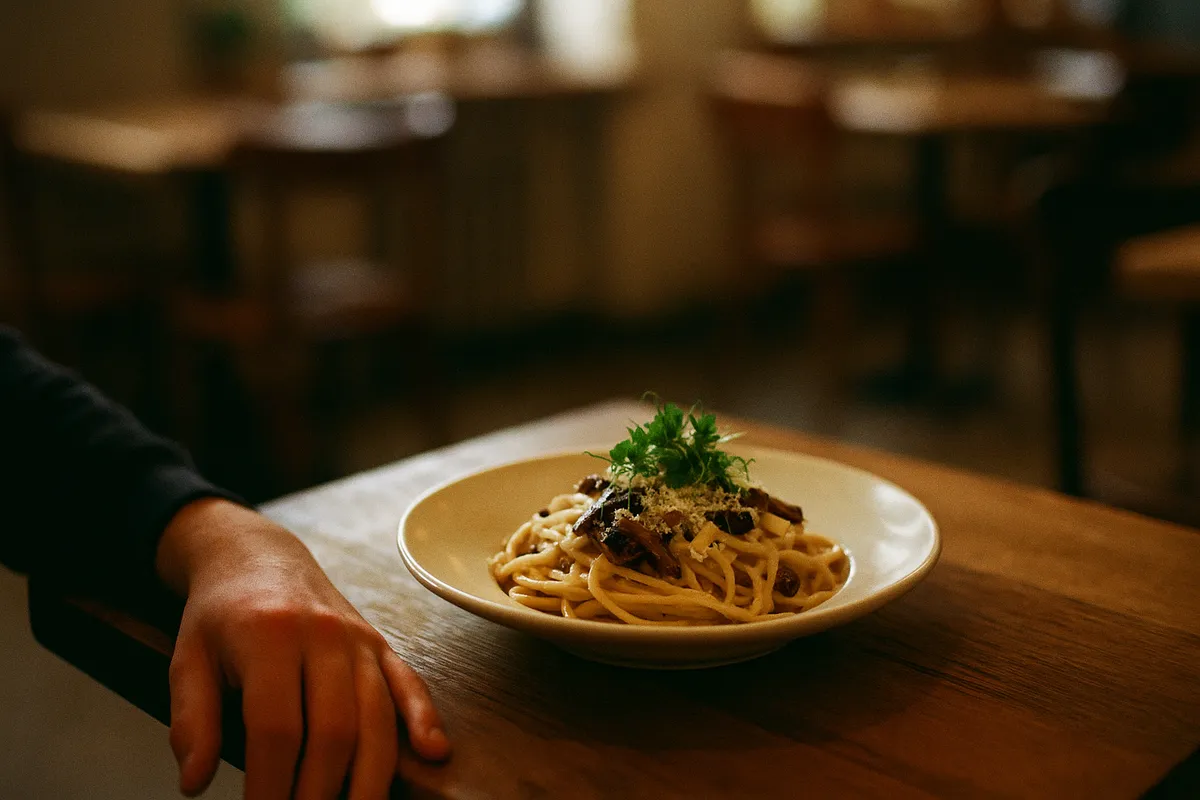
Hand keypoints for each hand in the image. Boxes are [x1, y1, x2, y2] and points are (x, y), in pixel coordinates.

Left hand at [155, 498, 449, 798]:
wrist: (257, 555)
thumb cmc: (219, 614)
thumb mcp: (186, 658)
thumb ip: (190, 720)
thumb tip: (195, 783)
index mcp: (269, 635)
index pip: (277, 728)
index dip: (270, 785)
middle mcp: (323, 634)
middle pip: (334, 730)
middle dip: (320, 792)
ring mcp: (358, 638)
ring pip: (377, 717)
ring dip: (370, 777)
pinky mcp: (379, 642)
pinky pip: (410, 683)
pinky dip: (425, 719)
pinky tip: (433, 753)